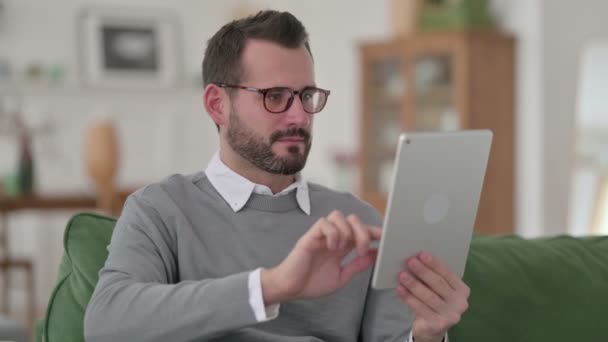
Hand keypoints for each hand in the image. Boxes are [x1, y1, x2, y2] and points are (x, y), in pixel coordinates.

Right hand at [261, 210, 380, 304]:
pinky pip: (324, 223)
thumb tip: (373, 255)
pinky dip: (332, 233)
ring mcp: (321, 236)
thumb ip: (356, 266)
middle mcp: (332, 237)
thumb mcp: (341, 277)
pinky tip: (332, 247)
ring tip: (344, 248)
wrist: (290, 289)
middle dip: (362, 231)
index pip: (360, 231)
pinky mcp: (310, 237)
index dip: (373, 231)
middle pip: (352, 219)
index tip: (384, 238)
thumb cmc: (311, 283)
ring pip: (338, 216)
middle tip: (361, 249)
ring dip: (346, 231)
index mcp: (341, 246)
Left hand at [396, 252, 469, 341]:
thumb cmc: (434, 302)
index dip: (434, 263)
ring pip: (429, 296)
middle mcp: (460, 303)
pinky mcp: (439, 324)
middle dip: (423, 271)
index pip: (447, 274)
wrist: (432, 328)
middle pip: (439, 284)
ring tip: (402, 275)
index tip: (422, 254)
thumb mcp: (437, 289)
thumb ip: (432, 277)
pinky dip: (409, 298)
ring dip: (414, 284)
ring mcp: (451, 315)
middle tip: (410, 261)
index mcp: (462, 289)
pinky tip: (400, 290)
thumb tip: (416, 260)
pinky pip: (421, 308)